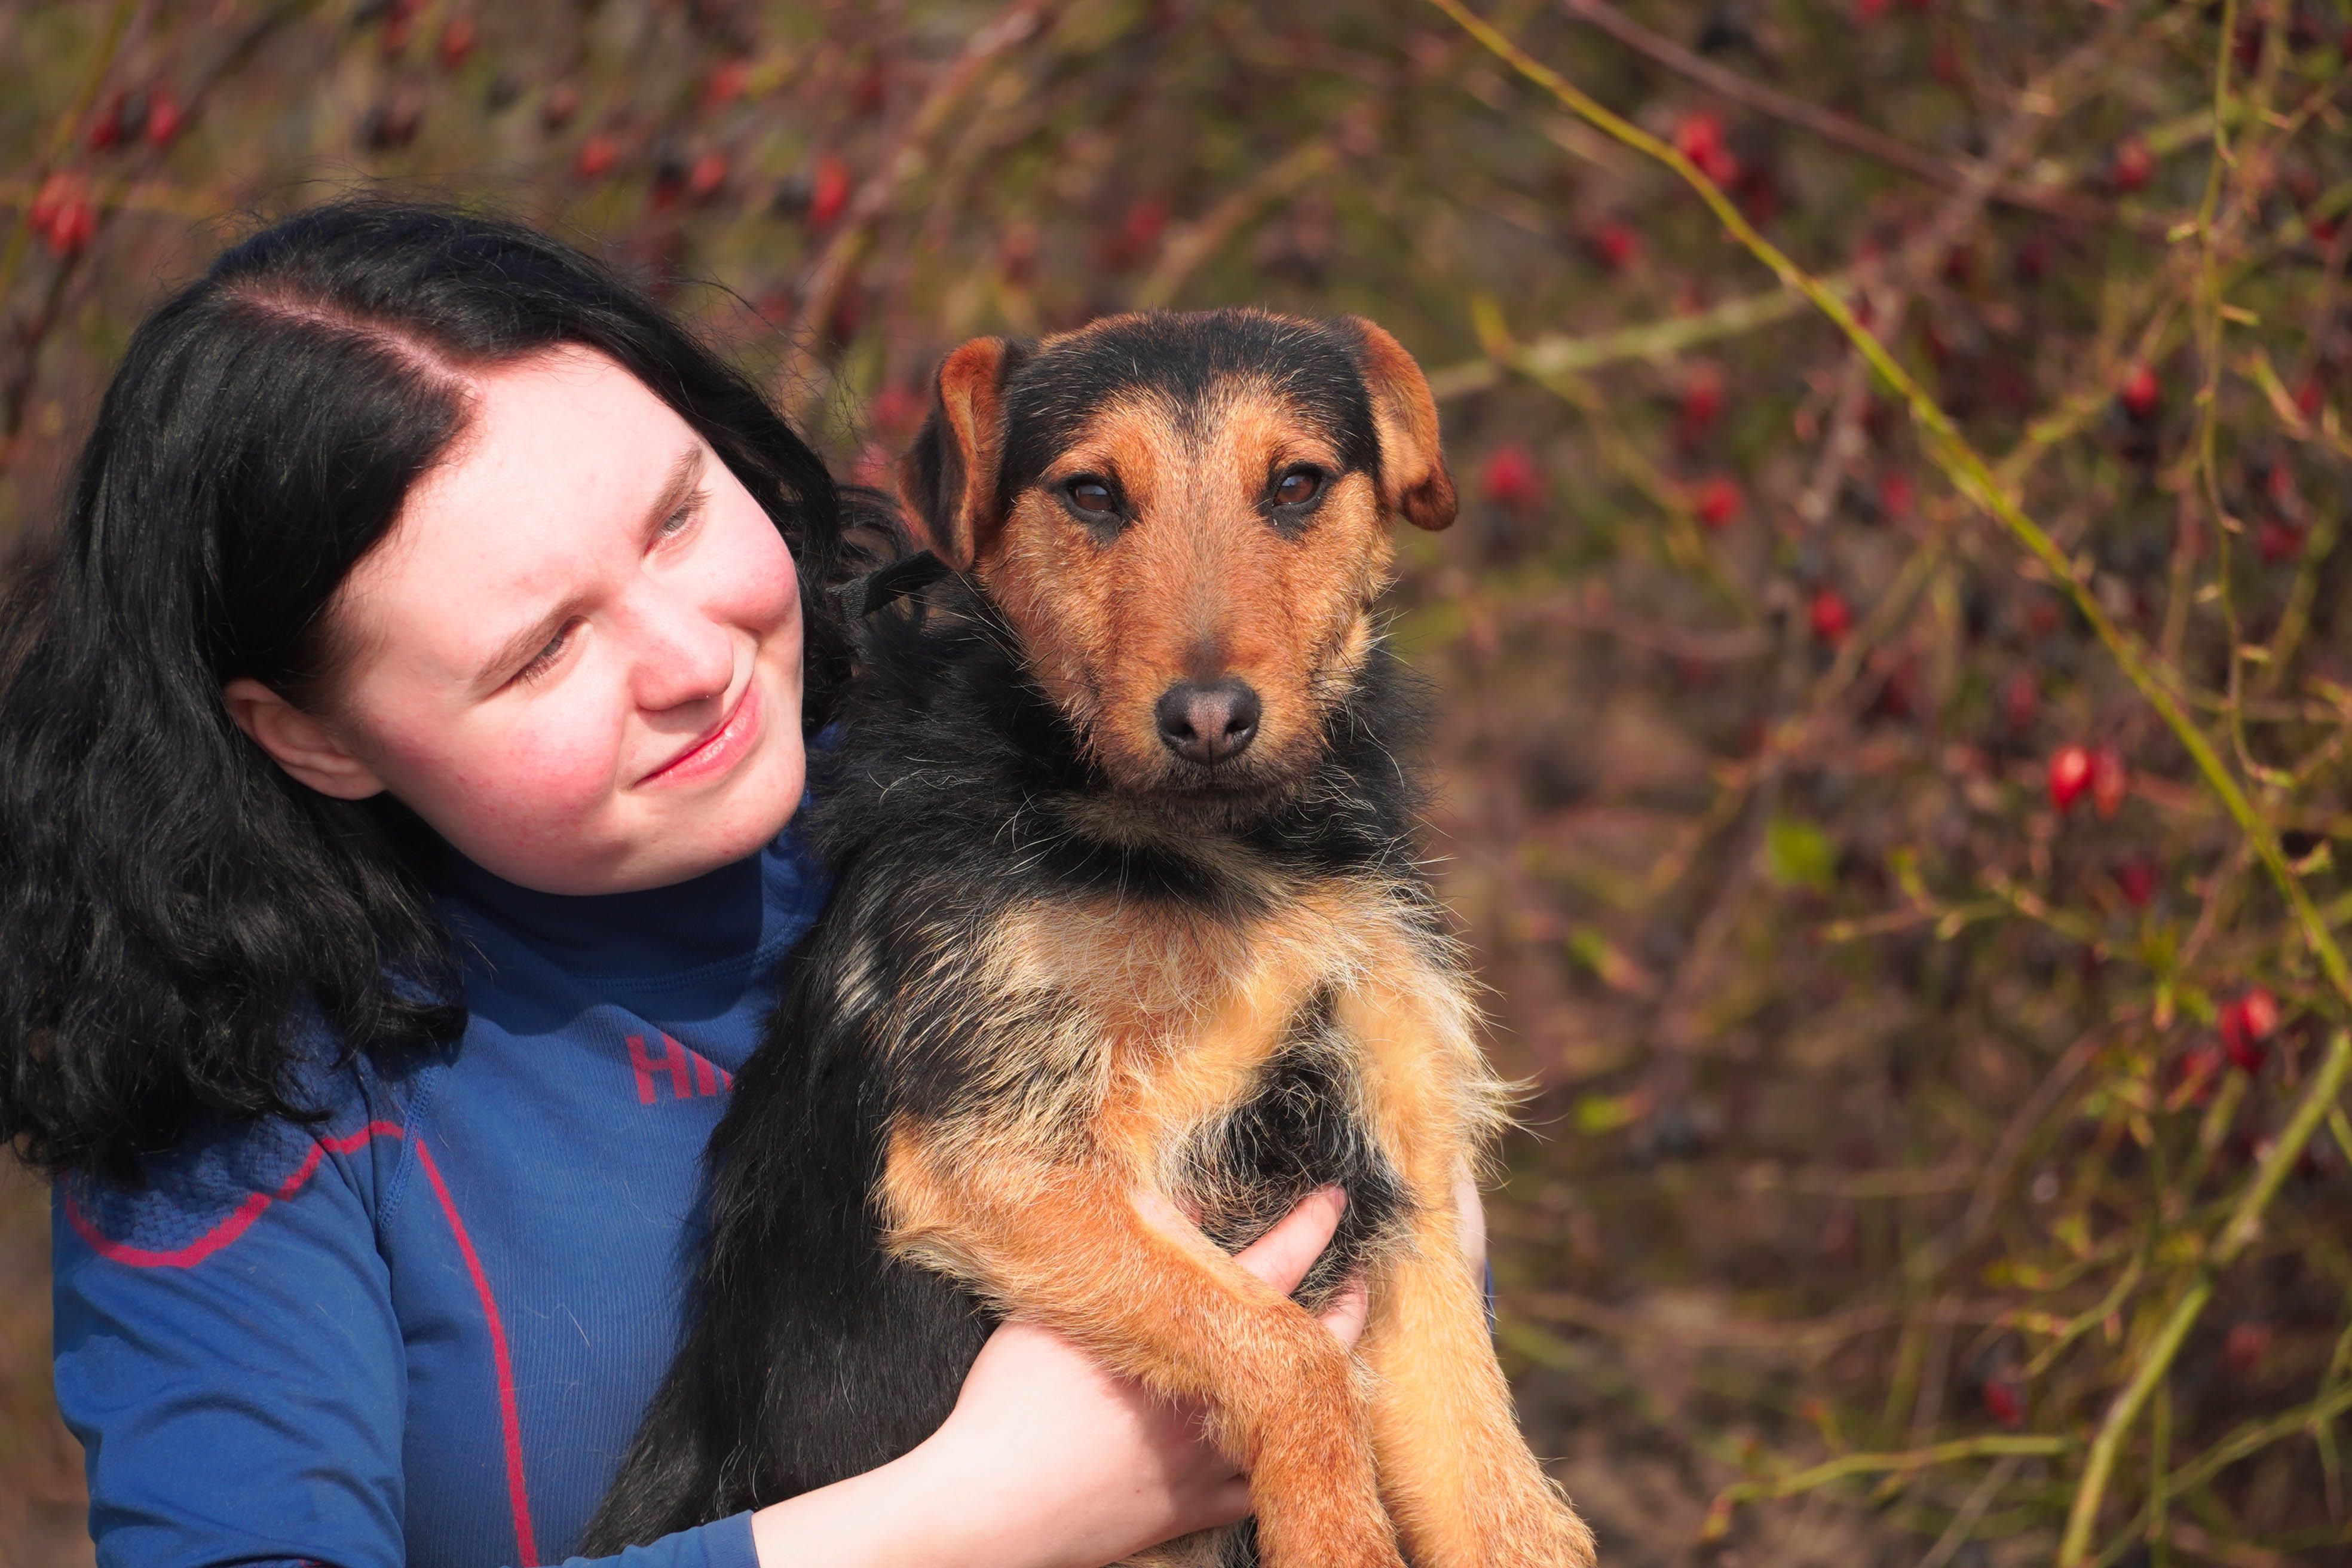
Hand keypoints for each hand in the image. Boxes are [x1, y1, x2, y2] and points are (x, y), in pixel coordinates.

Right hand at [910, 1186, 1363, 1567]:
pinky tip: (1295, 1445)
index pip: (1276, 1261)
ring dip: (1333, 1382)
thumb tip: (1174, 1202)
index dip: (1312, 1224)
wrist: (994, 1502)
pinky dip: (1289, 1458)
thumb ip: (1126, 1255)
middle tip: (1362, 1278)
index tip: (1336, 1200)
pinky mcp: (1197, 1507)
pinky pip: (1267, 1484)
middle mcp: (1219, 1395)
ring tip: (1341, 1356)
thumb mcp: (1065, 1304)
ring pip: (1306, 1419)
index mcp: (1190, 1334)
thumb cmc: (1014, 1397)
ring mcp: (1215, 1458)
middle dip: (1347, 1304)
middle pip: (1316, 1342)